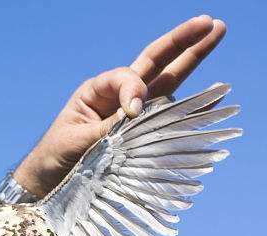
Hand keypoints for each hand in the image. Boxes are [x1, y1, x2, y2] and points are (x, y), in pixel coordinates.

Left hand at [13, 15, 227, 198]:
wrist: (49, 182)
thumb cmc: (56, 157)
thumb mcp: (77, 141)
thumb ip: (108, 127)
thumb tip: (139, 113)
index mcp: (96, 91)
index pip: (125, 78)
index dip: (133, 90)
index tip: (132, 112)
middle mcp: (118, 95)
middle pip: (154, 61)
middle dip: (181, 41)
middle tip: (209, 22)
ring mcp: (134, 112)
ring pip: (168, 81)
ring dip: (193, 57)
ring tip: (218, 31)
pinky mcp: (143, 132)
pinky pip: (171, 117)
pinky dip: (194, 107)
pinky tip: (216, 96)